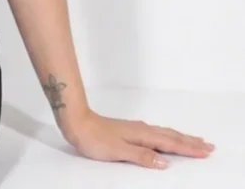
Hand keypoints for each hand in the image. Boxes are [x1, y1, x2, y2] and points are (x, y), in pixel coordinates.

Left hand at [61, 108, 215, 168]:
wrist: (77, 122)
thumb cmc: (95, 138)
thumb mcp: (119, 151)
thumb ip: (142, 156)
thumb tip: (164, 162)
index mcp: (142, 135)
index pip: (170, 143)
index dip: (188, 148)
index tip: (206, 150)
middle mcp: (141, 130)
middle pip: (170, 136)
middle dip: (189, 142)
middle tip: (208, 145)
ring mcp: (135, 129)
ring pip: (163, 133)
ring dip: (180, 138)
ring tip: (193, 140)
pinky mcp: (128, 131)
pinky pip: (155, 134)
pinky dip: (166, 136)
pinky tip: (164, 137)